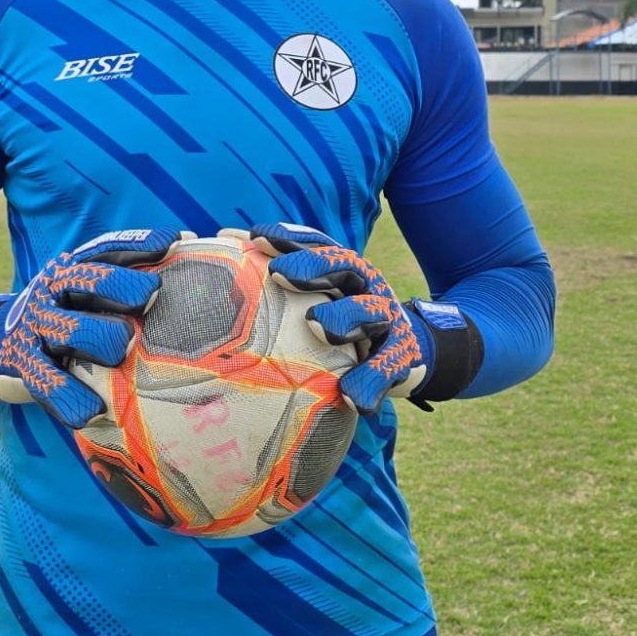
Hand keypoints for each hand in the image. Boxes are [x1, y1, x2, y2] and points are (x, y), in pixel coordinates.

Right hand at [0, 228, 182, 427]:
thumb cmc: (66, 316)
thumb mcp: (86, 291)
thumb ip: (130, 276)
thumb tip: (187, 242)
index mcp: (73, 270)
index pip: (108, 249)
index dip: (141, 244)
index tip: (174, 243)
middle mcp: (54, 292)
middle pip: (88, 280)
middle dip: (122, 286)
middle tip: (152, 295)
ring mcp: (37, 327)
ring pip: (71, 330)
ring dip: (100, 339)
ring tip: (122, 351)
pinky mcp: (25, 364)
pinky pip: (48, 382)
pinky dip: (72, 399)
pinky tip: (96, 412)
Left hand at [232, 223, 430, 413]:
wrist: (410, 351)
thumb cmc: (347, 319)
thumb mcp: (325, 293)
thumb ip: (283, 275)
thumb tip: (226, 237)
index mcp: (345, 271)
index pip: (318, 245)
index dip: (289, 238)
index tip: (256, 236)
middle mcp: (367, 288)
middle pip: (344, 267)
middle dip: (312, 267)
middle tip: (278, 273)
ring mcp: (387, 320)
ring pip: (371, 311)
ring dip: (345, 317)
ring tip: (318, 326)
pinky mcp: (401, 357)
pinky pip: (386, 369)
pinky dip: (369, 382)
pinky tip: (352, 398)